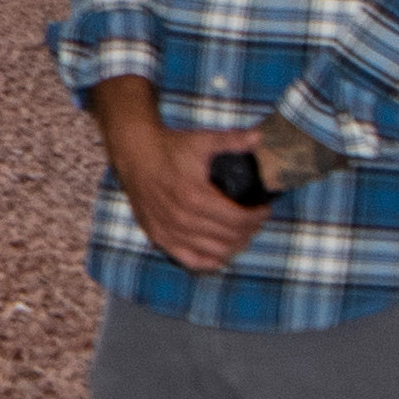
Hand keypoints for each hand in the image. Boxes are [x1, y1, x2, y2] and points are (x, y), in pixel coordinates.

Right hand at [104, 113, 273, 277]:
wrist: (134, 154)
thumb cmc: (169, 148)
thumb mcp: (202, 140)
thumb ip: (233, 140)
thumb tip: (259, 137)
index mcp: (196, 197)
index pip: (238, 219)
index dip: (257, 217)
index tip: (264, 209)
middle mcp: (182, 219)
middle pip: (229, 238)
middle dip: (249, 230)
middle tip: (255, 220)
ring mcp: (169, 231)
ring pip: (214, 252)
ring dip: (234, 246)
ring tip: (242, 234)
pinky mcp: (159, 237)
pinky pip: (190, 260)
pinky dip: (210, 261)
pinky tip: (221, 254)